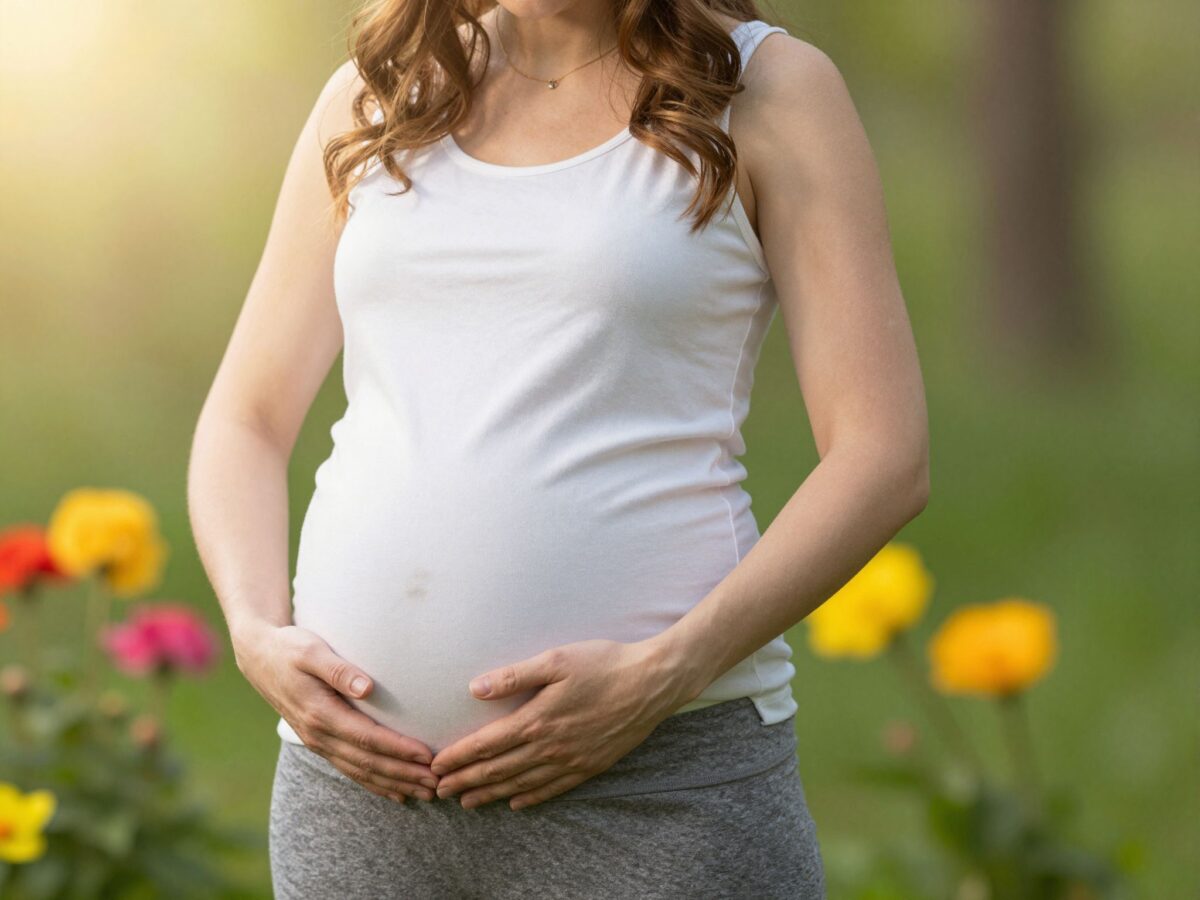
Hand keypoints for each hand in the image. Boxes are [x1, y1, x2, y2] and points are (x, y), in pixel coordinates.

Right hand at [233, 619, 439, 803]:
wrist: (259, 657)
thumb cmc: (290, 648)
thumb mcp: (311, 651)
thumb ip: (339, 670)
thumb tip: (367, 687)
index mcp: (320, 713)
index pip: (367, 738)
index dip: (398, 750)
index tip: (427, 756)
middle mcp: (318, 735)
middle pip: (367, 762)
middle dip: (403, 774)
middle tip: (436, 783)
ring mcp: (317, 742)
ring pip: (360, 772)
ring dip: (393, 784)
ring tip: (424, 793)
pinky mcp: (319, 742)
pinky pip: (349, 769)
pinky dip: (374, 783)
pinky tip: (395, 793)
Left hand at [428, 637, 697, 810]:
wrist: (652, 683)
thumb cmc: (604, 663)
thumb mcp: (556, 660)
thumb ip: (514, 676)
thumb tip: (475, 688)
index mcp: (536, 719)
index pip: (486, 745)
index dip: (458, 757)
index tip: (436, 766)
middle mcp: (549, 747)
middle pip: (498, 770)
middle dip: (465, 781)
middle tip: (439, 792)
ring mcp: (570, 761)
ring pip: (521, 784)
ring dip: (490, 794)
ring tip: (467, 802)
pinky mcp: (589, 766)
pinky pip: (552, 789)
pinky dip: (530, 798)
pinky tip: (516, 803)